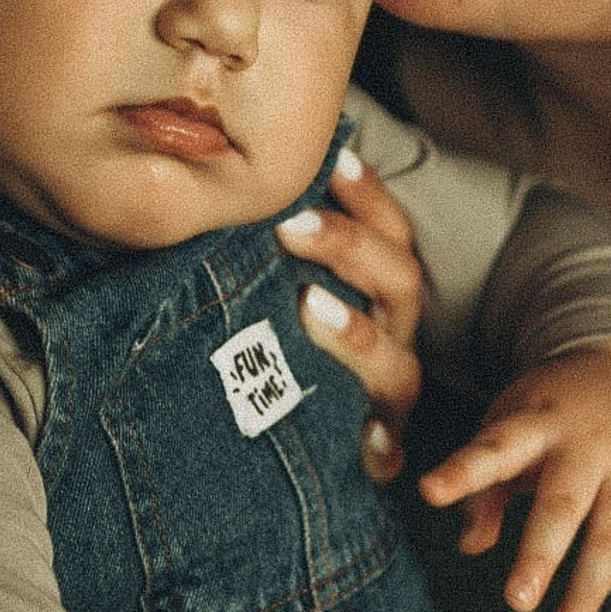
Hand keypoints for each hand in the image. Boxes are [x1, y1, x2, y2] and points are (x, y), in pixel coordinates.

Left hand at [279, 147, 423, 484]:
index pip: (387, 231)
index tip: (331, 158)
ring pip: (398, 364)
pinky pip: (390, 452)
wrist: (272, 451)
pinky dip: (383, 445)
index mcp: (376, 293)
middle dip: (348, 248)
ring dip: (358, 335)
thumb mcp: (270, 293)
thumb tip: (212, 189)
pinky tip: (368, 440)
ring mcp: (388, 397)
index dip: (366, 194)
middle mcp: (392, 337)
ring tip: (311, 308)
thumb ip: (266, 249)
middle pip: (399, 281)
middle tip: (290, 223)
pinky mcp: (378, 453)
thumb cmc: (269, 354)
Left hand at [415, 339, 610, 611]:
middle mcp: (588, 442)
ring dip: (591, 586)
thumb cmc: (551, 413)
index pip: (494, 448)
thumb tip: (468, 546)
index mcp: (535, 423)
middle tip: (518, 601)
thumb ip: (484, 486)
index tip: (429, 491)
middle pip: (564, 502)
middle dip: (541, 554)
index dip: (462, 471)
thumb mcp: (509, 427)